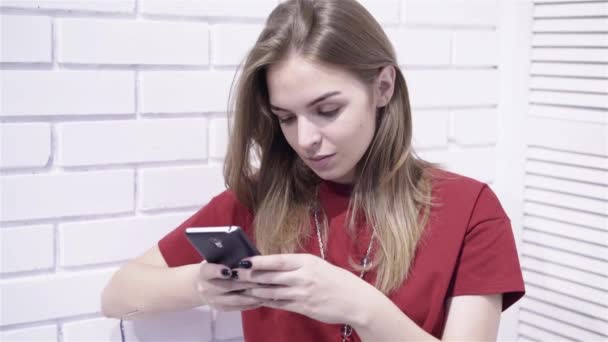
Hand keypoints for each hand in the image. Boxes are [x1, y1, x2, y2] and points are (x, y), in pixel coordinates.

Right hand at [194, 261, 263, 311]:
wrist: (199, 286)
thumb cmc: (213, 267)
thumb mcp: (215, 260)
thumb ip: (227, 259)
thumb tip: (249, 258)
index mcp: (204, 272)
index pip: (208, 271)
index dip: (217, 271)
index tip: (229, 270)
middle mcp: (207, 288)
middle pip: (229, 286)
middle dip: (248, 282)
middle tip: (264, 278)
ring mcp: (214, 300)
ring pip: (236, 299)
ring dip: (253, 294)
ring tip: (267, 289)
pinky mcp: (222, 308)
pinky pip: (239, 307)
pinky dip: (252, 302)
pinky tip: (263, 297)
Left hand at [233, 254, 379, 324]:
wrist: (356, 301)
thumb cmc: (338, 281)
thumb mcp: (319, 266)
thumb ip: (299, 266)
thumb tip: (276, 265)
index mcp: (307, 261)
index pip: (277, 260)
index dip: (258, 261)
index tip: (243, 260)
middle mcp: (303, 276)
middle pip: (270, 276)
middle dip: (249, 276)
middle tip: (233, 275)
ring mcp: (302, 293)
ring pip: (272, 291)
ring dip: (254, 290)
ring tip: (240, 288)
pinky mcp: (303, 307)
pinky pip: (280, 304)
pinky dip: (266, 301)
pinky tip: (256, 299)